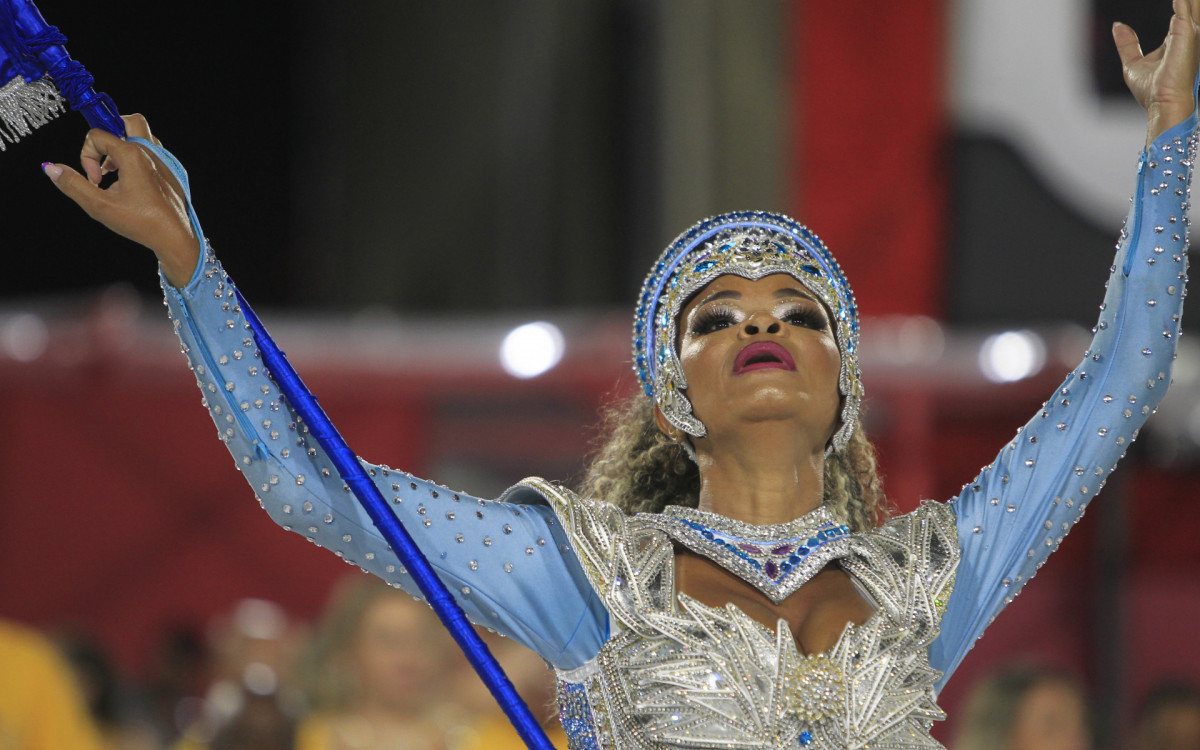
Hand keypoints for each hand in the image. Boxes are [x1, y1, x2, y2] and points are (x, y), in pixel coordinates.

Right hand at [43, 114, 199, 286]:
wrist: (176, 237)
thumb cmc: (142, 223)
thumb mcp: (99, 206)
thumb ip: (72, 184)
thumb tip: (50, 167)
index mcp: (133, 155)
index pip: (97, 136)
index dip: (87, 156)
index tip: (94, 179)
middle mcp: (151, 151)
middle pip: (127, 121)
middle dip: (109, 135)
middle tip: (104, 158)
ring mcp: (165, 159)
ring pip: (142, 135)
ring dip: (123, 147)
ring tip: (116, 172)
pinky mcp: (172, 170)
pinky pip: (153, 151)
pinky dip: (138, 158)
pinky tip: (132, 180)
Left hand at [1114, 0, 1199, 146]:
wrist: (1162, 104)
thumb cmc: (1152, 91)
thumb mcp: (1133, 63)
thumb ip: (1127, 44)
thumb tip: (1117, 25)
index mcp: (1178, 38)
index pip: (1182, 10)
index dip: (1179, 2)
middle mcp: (1188, 33)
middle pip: (1191, 5)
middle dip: (1185, 0)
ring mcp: (1190, 32)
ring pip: (1191, 4)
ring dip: (1186, 0)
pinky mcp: (1187, 32)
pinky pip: (1183, 6)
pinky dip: (1180, 1)